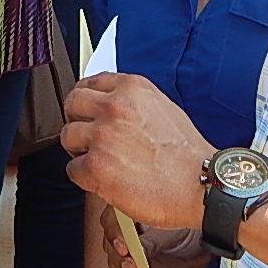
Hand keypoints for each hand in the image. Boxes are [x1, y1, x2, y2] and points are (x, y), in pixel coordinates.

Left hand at [62, 73, 214, 230]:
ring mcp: (103, 136)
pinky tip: (104, 180)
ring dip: (80, 150)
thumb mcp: (162, 107)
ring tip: (100, 161)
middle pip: (72, 104)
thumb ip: (132, 101)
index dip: (84, 100)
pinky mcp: (96, 166)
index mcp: (132, 88)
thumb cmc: (187, 154)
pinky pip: (72, 169)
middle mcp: (115, 107)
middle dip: (76, 121)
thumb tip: (107, 105)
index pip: (89, 82)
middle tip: (86, 137)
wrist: (199, 184)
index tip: (84, 110)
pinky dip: (85, 177)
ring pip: (68, 136)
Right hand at [98, 206, 209, 267]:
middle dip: (122, 262)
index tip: (124, 247)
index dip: (115, 235)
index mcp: (127, 212)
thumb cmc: (182, 225)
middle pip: (111, 249)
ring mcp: (127, 254)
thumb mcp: (167, 229)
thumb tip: (137, 251)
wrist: (198, 239)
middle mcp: (123, 233)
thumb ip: (150, 240)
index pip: (111, 222)